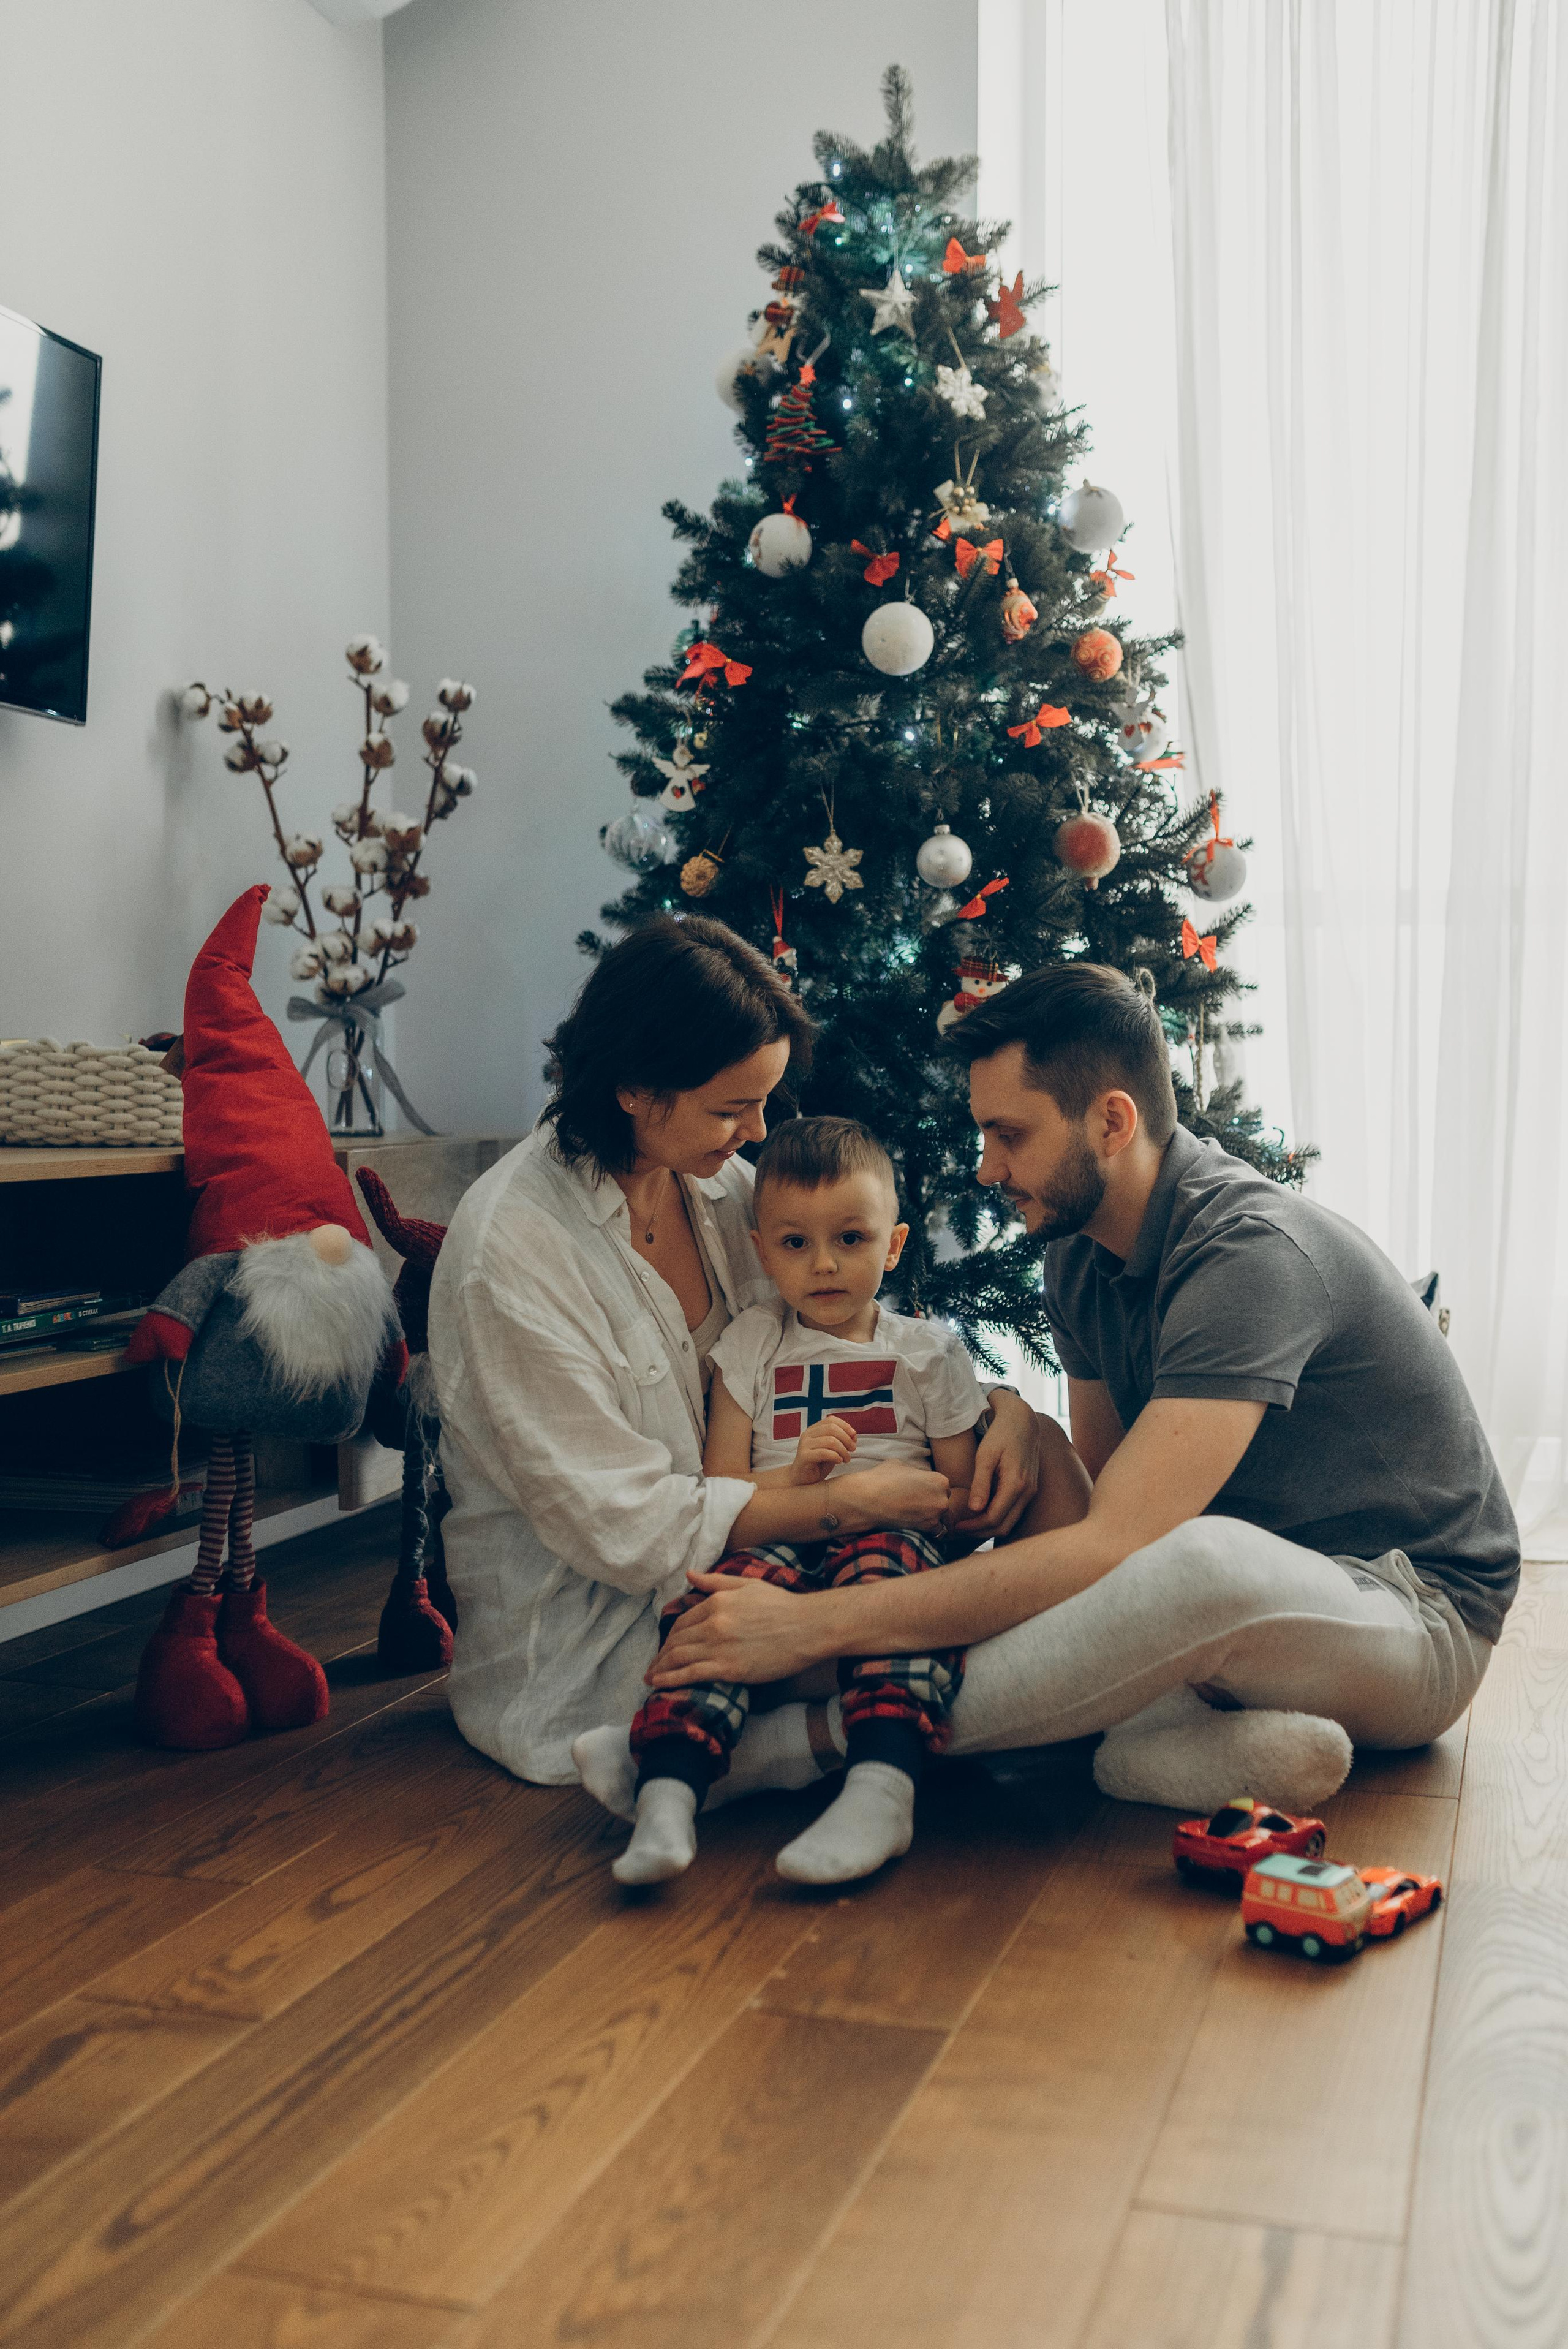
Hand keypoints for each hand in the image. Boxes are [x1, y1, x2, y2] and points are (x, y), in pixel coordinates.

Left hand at [646, 1575, 829, 1688]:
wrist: (808, 1628)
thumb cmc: (782, 1605)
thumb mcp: (747, 1585)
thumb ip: (715, 1581)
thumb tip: (689, 1574)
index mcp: (717, 1602)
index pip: (683, 1621)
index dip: (670, 1635)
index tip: (665, 1646)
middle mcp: (713, 1623)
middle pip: (676, 1640)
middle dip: (661, 1655)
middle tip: (653, 1665)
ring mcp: (720, 1647)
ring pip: (678, 1657)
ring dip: (660, 1669)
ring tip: (650, 1678)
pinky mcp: (729, 1669)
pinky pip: (691, 1674)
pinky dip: (670, 1680)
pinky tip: (659, 1684)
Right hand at [791, 1414, 857, 1484]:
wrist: (802, 1481)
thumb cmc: (818, 1465)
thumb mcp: (832, 1451)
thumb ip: (841, 1442)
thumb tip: (854, 1435)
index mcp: (814, 1430)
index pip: (831, 1420)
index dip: (845, 1426)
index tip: (854, 1437)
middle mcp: (808, 1435)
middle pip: (832, 1428)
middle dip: (846, 1439)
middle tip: (852, 1449)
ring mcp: (804, 1445)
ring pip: (830, 1440)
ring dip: (843, 1450)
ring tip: (846, 1459)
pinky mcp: (804, 1456)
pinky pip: (824, 1453)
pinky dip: (835, 1456)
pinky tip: (839, 1461)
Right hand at [833, 1460, 951, 1533]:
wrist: (866, 1500)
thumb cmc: (881, 1479)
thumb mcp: (902, 1466)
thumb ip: (917, 1473)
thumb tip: (918, 1477)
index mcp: (940, 1480)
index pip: (943, 1487)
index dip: (931, 1489)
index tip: (919, 1492)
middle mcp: (942, 1498)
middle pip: (944, 1502)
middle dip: (932, 1503)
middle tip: (914, 1504)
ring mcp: (935, 1516)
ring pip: (941, 1517)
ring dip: (931, 1516)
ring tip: (913, 1514)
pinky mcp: (926, 1529)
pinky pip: (936, 1532)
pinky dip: (928, 1530)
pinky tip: (916, 1524)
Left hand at [948, 1390, 1040, 1540]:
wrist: (1022, 1422)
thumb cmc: (1000, 1435)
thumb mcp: (985, 1455)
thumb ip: (981, 1483)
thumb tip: (974, 1509)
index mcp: (1017, 1484)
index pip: (994, 1517)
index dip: (973, 1526)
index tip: (955, 1525)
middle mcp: (1027, 1492)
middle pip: (1003, 1526)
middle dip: (979, 1533)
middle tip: (957, 1530)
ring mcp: (1030, 1493)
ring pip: (1009, 1523)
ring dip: (987, 1528)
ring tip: (965, 1525)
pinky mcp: (1028, 1491)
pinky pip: (1012, 1513)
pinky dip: (996, 1519)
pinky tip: (979, 1515)